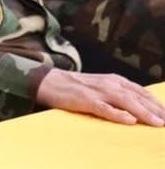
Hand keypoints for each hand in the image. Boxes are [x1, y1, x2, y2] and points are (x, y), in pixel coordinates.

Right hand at [36, 68, 164, 125]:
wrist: (49, 81)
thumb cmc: (75, 86)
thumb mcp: (100, 85)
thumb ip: (117, 92)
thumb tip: (138, 107)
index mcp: (113, 80)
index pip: (139, 91)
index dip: (155, 102)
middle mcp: (108, 83)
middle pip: (136, 97)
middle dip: (154, 109)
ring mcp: (96, 91)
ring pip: (124, 101)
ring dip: (142, 112)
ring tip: (156, 122)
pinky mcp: (84, 100)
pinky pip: (103, 108)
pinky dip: (117, 114)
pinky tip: (129, 120)